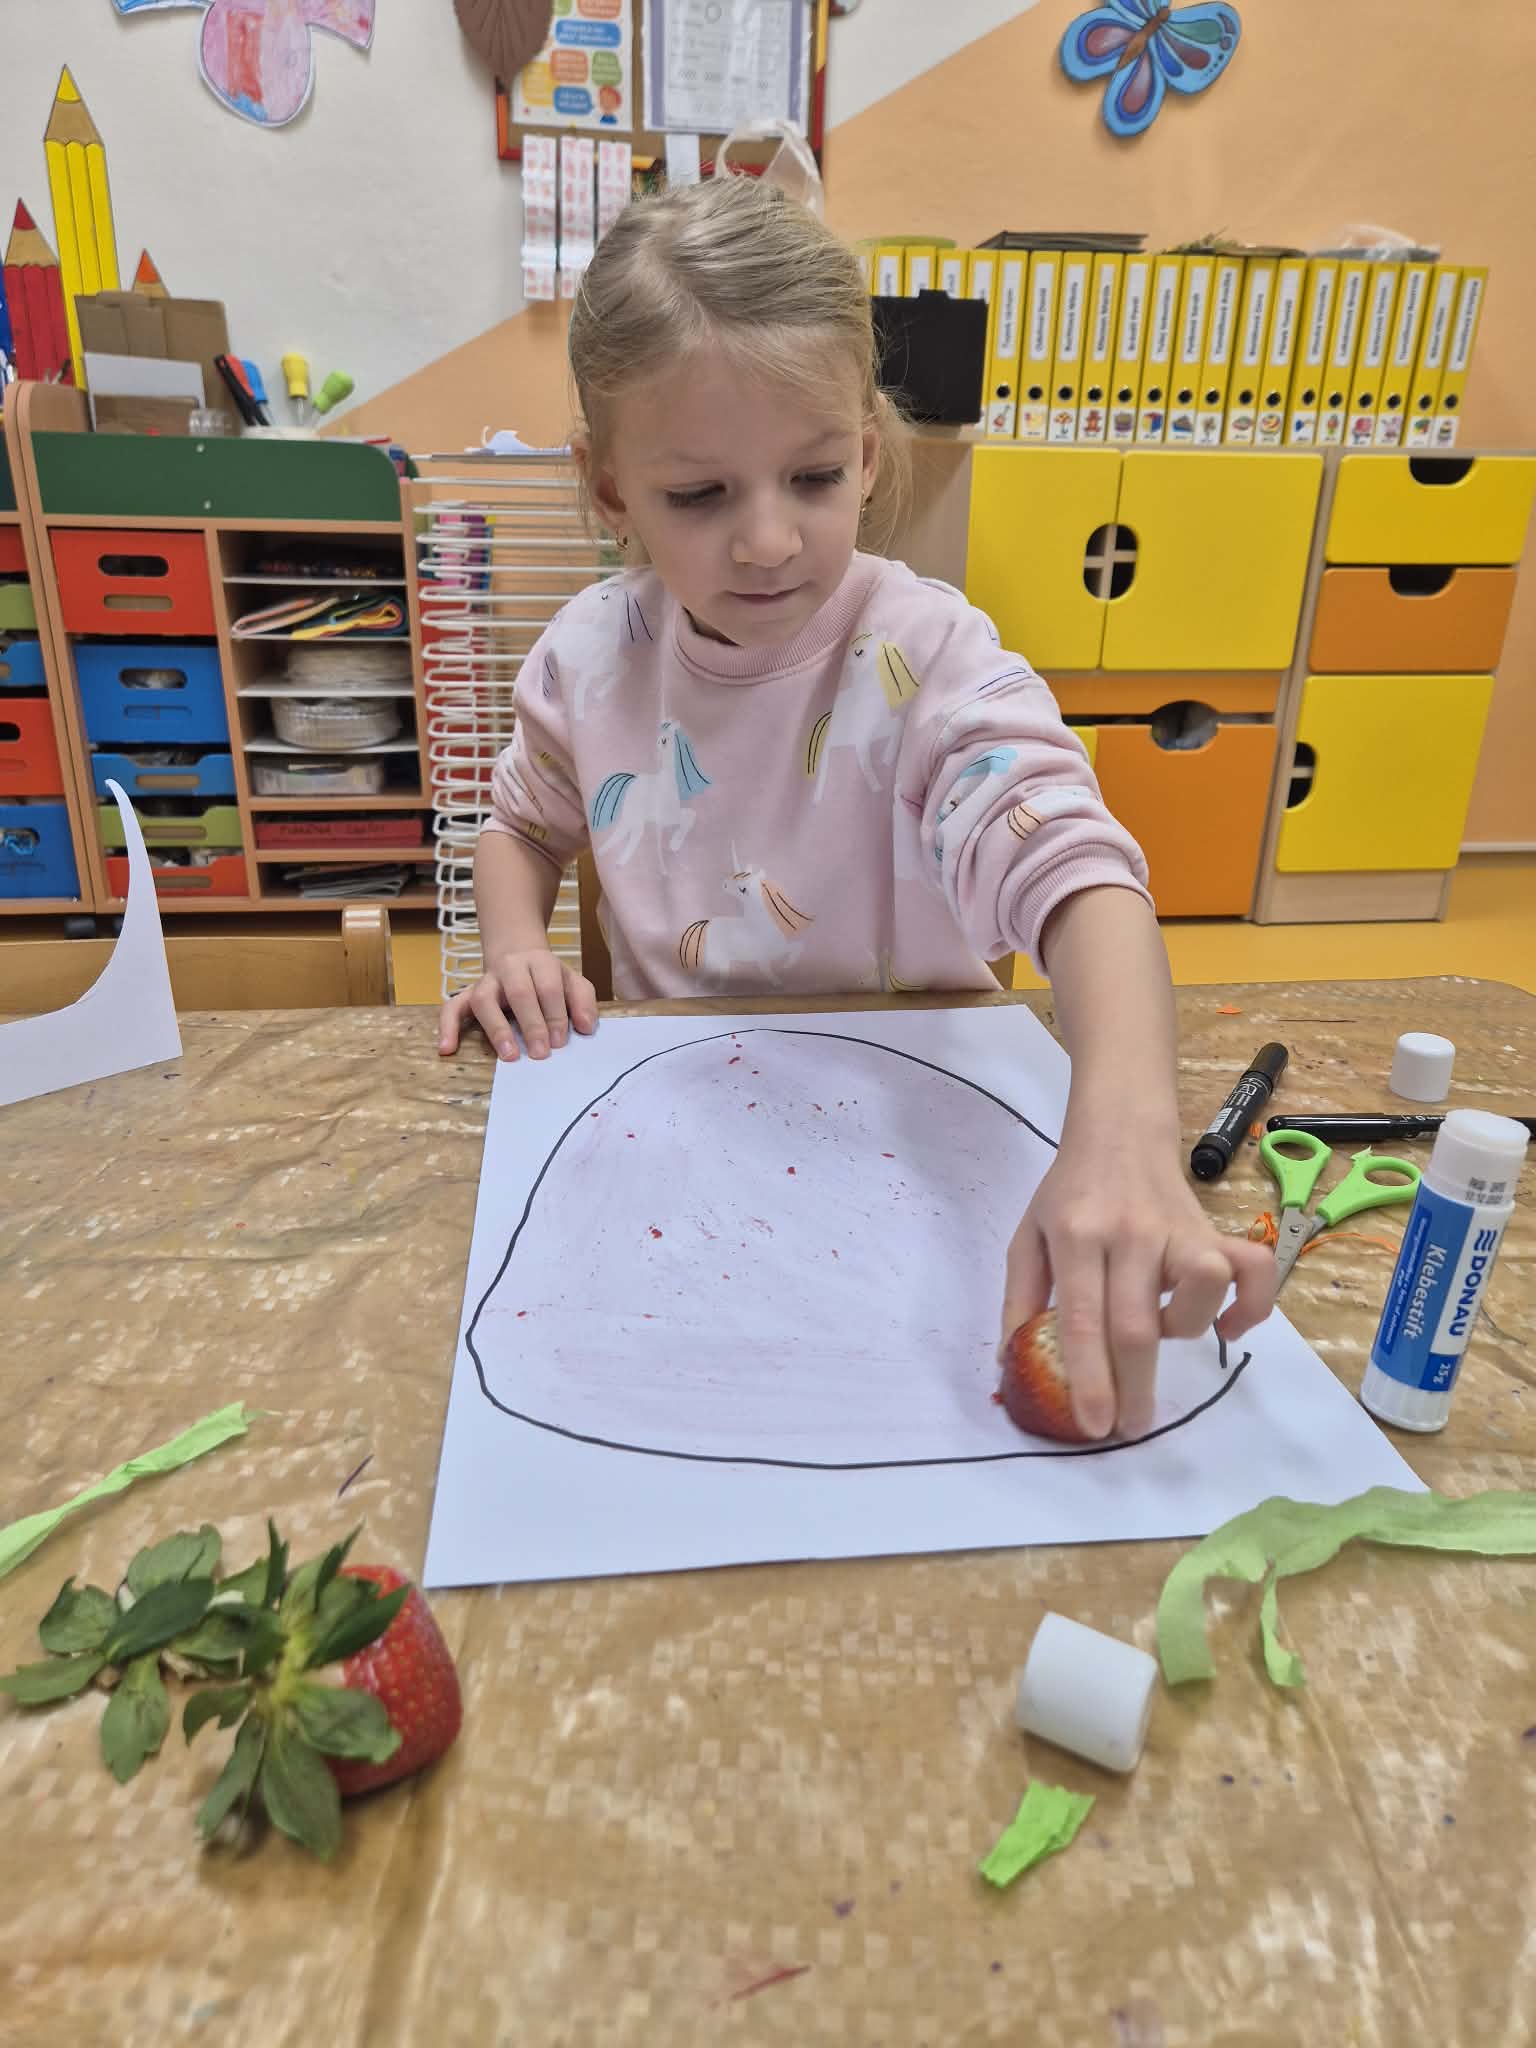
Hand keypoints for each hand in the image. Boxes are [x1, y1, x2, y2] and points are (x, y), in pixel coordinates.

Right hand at [437, 949, 597, 1060]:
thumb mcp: (572, 981)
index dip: (555, 1015)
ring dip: (497, 1029)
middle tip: (541, 1053)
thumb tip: (586, 1027)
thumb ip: (583, 1001)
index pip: (548, 987)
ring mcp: (485, 981)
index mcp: (539, 962)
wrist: (517, 952)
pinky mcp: (467, 994)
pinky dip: (447, 1027)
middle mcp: (510, 968)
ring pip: (484, 1000)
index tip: (560, 1041)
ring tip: (508, 1055)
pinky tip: (446, 1049)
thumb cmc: (548, 976)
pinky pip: (451, 1007)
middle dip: (532, 1024)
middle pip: (520, 993)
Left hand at [1000, 1109, 1275, 1439]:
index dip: (1091, 1379)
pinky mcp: (1214, 1228)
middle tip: (1130, 1428)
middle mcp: (1130, 1233)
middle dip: (1135, 1387)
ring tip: (1161, 1330)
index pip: (1084, 1319)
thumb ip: (1020, 1300)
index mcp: (1076, 1236)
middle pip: (1139, 1324)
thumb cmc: (1069, 1192)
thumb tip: (1012, 1366)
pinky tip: (1227, 1326)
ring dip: (1183, 1330)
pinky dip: (1252, 1306)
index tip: (1095, 1427)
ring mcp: (1178, 1228)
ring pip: (1200, 1291)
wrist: (1118, 1129)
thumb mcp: (1028, 1236)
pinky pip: (1254, 1269)